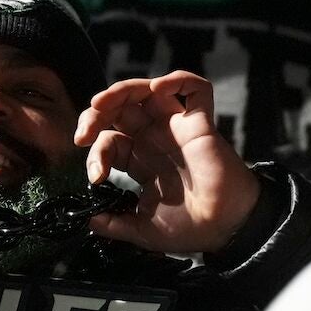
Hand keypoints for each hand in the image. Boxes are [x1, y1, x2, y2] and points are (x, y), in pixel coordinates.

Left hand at [75, 71, 260, 254]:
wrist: (225, 230)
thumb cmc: (190, 229)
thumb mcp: (141, 230)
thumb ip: (114, 224)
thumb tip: (88, 220)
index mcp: (142, 160)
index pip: (110, 139)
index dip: (97, 152)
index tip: (96, 176)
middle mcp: (156, 139)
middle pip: (120, 109)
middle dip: (96, 114)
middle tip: (84, 132)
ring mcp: (177, 128)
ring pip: (147, 91)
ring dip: (121, 90)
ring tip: (101, 103)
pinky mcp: (201, 123)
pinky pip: (196, 89)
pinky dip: (177, 81)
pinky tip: (158, 90)